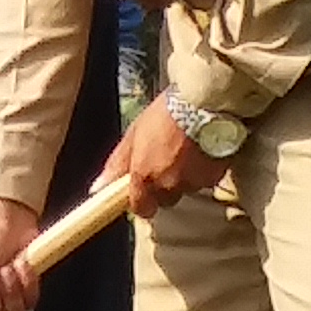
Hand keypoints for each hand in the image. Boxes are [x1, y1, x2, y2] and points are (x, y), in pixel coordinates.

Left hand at [105, 91, 232, 219]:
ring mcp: (192, 182)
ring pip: (186, 189)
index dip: (142, 201)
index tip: (144, 193)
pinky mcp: (214, 176)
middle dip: (166, 186)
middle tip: (169, 161)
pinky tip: (203, 151)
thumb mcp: (134, 134)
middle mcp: (168, 184)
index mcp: (145, 175)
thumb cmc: (165, 114)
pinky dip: (204, 170)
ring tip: (188, 152)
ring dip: (186, 177)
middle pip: (166, 199)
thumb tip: (97, 188)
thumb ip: (117, 164)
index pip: (141, 208)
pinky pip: (206, 180)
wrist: (202, 102)